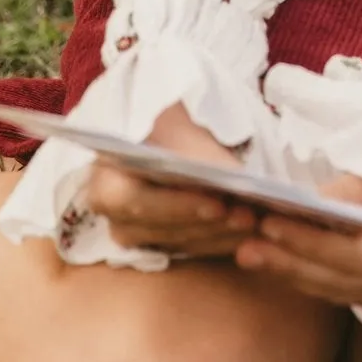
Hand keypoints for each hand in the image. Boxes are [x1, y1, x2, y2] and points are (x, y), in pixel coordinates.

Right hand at [85, 103, 259, 258]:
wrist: (164, 120)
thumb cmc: (166, 114)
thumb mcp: (176, 120)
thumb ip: (198, 148)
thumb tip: (232, 175)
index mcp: (105, 177)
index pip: (136, 200)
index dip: (177, 206)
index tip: (218, 204)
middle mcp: (114, 213)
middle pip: (161, 228)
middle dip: (208, 224)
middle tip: (249, 215)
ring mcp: (136, 231)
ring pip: (178, 242)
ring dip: (220, 235)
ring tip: (256, 221)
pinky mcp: (160, 240)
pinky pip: (189, 248)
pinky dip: (220, 241)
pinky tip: (249, 232)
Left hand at [233, 173, 361, 307]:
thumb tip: (315, 205)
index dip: (314, 244)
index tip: (271, 223)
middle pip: (348, 280)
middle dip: (293, 263)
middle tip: (246, 246)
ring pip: (346, 291)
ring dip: (297, 275)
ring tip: (251, 254)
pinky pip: (352, 290)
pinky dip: (316, 278)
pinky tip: (284, 264)